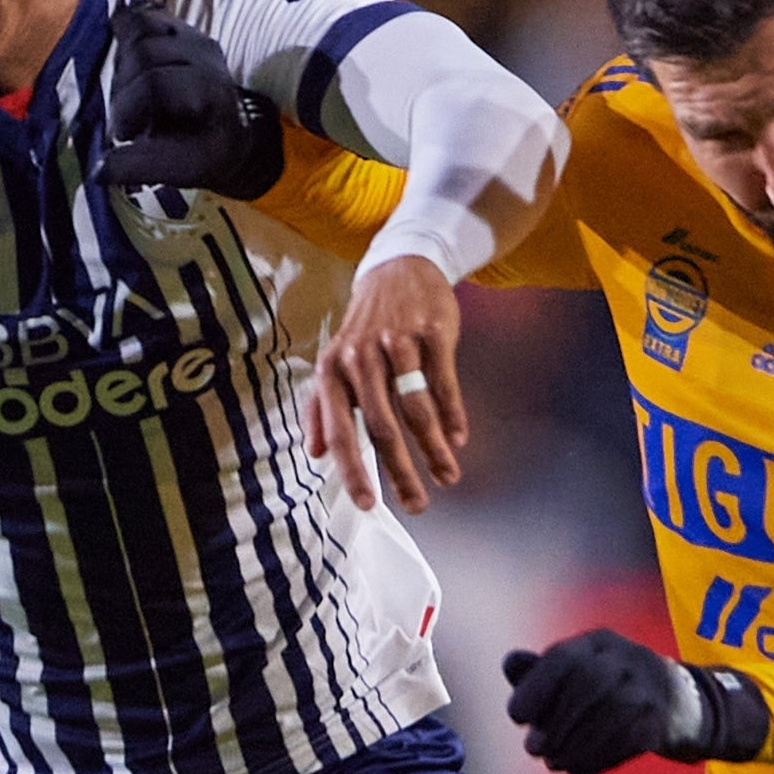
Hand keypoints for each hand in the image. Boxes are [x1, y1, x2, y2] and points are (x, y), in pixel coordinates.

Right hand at [95, 4, 282, 198]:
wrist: (232, 132)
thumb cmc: (203, 153)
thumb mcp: (180, 170)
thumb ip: (140, 167)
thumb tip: (98, 171)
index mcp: (209, 92)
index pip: (154, 84)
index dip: (128, 108)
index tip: (124, 134)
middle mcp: (206, 57)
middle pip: (143, 51)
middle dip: (124, 85)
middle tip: (126, 115)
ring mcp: (195, 38)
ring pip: (142, 26)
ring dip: (123, 57)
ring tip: (128, 87)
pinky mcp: (183, 29)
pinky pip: (148, 12)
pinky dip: (129, 22)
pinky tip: (120, 36)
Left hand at [303, 252, 464, 511]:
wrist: (399, 269)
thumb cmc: (364, 327)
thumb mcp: (334, 362)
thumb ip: (321, 408)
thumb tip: (315, 454)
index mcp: (332, 371)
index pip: (340, 431)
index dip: (353, 471)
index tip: (368, 504)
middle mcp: (360, 358)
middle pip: (382, 428)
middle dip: (401, 473)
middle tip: (417, 505)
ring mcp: (397, 344)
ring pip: (416, 409)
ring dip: (434, 450)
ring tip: (447, 476)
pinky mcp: (432, 332)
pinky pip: (443, 383)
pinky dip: (453, 415)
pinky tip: (458, 440)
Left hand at [500, 628, 763, 773]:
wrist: (680, 704)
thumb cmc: (610, 689)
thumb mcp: (576, 673)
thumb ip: (539, 672)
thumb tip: (511, 664)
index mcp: (598, 643)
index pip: (563, 657)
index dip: (535, 687)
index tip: (517, 717)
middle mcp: (626, 658)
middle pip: (588, 684)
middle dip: (555, 722)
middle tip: (533, 750)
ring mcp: (650, 687)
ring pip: (609, 715)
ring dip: (574, 747)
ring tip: (554, 764)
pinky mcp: (663, 720)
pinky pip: (628, 741)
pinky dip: (596, 761)